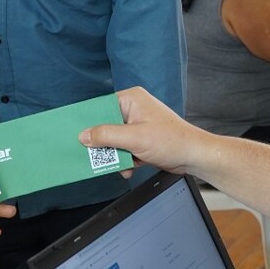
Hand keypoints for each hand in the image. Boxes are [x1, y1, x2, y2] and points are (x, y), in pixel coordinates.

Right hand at [79, 86, 206, 175]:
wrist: (194, 156)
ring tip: (118, 164)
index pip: (101, 107)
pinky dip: (124, 160)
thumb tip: (84, 135)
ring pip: (113, 140)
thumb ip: (106, 136)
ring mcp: (138, 125)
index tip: (75, 133)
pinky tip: (129, 168)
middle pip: (105, 126)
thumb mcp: (134, 138)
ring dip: (114, 155)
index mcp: (131, 100)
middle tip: (92, 155)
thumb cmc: (172, 141)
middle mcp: (133, 109)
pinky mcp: (141, 140)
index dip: (88, 121)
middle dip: (102, 144)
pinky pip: (124, 149)